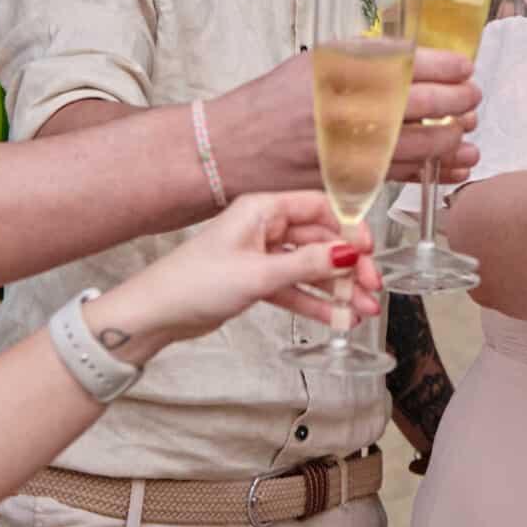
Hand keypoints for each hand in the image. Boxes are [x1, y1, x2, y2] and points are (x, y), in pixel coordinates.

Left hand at [85, 192, 381, 362]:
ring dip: (337, 288)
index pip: (319, 207)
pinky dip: (315, 302)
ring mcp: (260, 254)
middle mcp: (263, 226)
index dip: (349, 227)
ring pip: (310, 267)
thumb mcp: (259, 273)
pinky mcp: (255, 281)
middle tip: (371, 288)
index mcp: (261, 208)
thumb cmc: (196, 283)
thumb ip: (307, 263)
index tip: (370, 252)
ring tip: (364, 312)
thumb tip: (350, 252)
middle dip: (348, 264)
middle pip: (320, 238)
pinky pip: (294, 288)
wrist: (155, 314)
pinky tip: (338, 319)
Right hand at [209, 51, 481, 198]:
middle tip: (472, 97)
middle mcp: (348, 112)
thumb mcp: (312, 63)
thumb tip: (413, 55)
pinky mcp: (352, 184)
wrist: (231, 151)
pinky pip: (405, 178)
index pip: (410, 65)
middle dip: (460, 100)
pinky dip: (436, 170)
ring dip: (454, 138)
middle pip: (425, 106)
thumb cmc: (269, 103)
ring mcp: (352, 152)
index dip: (448, 66)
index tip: (465, 66)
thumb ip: (361, 59)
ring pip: (422, 146)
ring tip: (468, 130)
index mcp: (340, 75)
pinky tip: (456, 163)